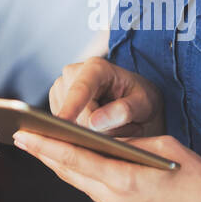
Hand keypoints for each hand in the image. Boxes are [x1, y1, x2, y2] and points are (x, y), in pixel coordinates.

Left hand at [11, 130, 200, 201]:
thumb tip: (104, 138)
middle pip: (69, 174)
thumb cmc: (197, 177)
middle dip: (44, 154)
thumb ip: (130, 143)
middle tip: (21, 135)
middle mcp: (115, 199)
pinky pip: (93, 190)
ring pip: (79, 183)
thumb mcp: (163, 147)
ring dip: (60, 165)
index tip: (23, 135)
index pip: (75, 160)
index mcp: (124, 180)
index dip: (46, 147)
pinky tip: (73, 161)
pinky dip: (79, 174)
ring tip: (40, 145)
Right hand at [50, 57, 164, 137]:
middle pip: (78, 116)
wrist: (132, 96)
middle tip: (129, 124)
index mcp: (95, 67)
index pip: (81, 90)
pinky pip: (69, 130)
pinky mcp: (57, 104)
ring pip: (74, 126)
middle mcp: (72, 74)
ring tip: (116, 122)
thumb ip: (124, 110)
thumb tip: (95, 123)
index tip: (64, 121)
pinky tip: (101, 125)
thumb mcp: (143, 102)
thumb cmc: (139, 96)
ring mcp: (60, 89)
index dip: (71, 107)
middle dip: (103, 130)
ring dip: (97, 133)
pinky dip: (87, 134)